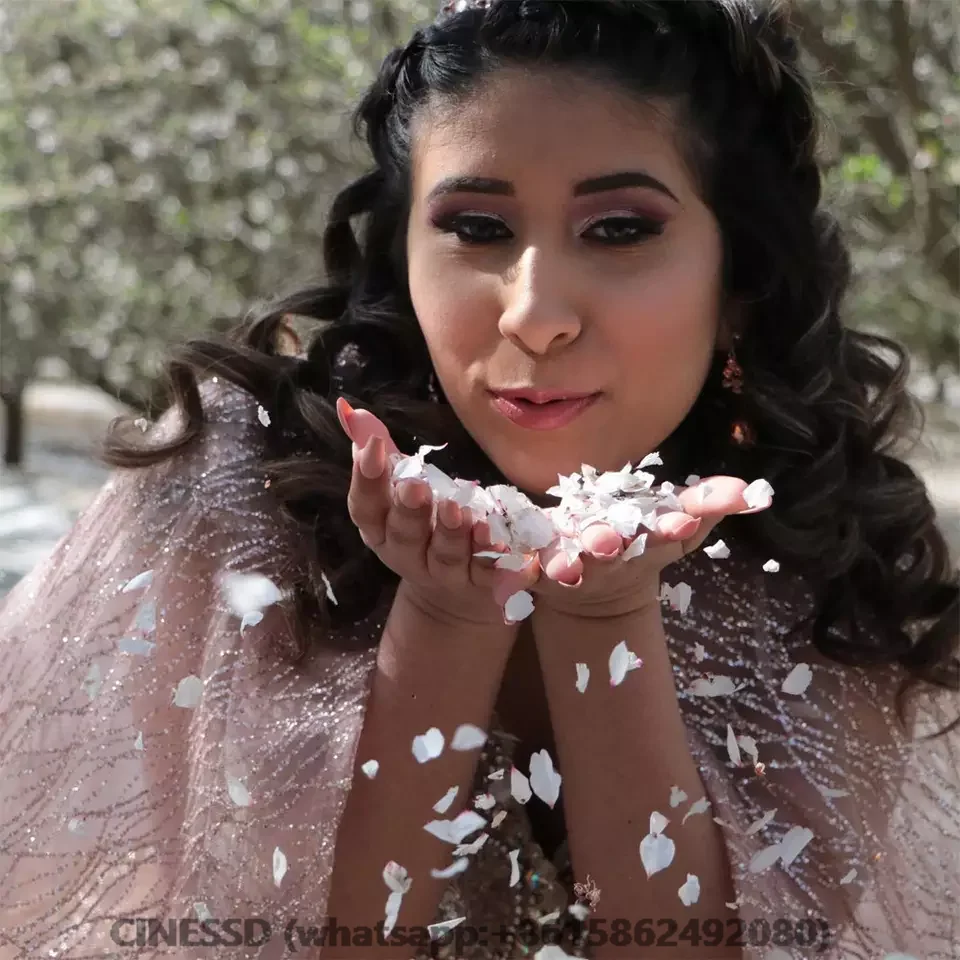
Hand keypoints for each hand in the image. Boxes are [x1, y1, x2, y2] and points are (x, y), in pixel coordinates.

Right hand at [337, 398, 536, 626]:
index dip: (366, 480)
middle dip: (409, 510)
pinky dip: (495, 558)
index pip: (366, 508)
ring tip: (458, 509)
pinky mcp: (483, 584)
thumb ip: (375, 451)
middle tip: (415, 486)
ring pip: (446, 555)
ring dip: (451, 533)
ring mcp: (446, 574)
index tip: (371, 446)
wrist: (456, 599)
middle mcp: (410, 556)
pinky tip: (501, 539)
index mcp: (382, 531)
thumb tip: (348, 409)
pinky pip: (489, 573)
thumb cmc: (423, 530)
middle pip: (404, 535)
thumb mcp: (396, 493)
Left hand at [493, 476, 770, 617]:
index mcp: (642, 546)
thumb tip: (751, 491)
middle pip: (609, 554)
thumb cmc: (637, 547)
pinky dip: (512, 569)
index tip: (681, 522)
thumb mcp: (674, 529)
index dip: (671, 530)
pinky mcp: (532, 572)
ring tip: (561, 564)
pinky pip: (518, 570)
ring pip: (566, 568)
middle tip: (608, 541)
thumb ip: (706, 508)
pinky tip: (504, 560)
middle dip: (609, 547)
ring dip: (563, 566)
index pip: (662, 537)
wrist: (594, 592)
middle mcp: (607, 562)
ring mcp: (569, 570)